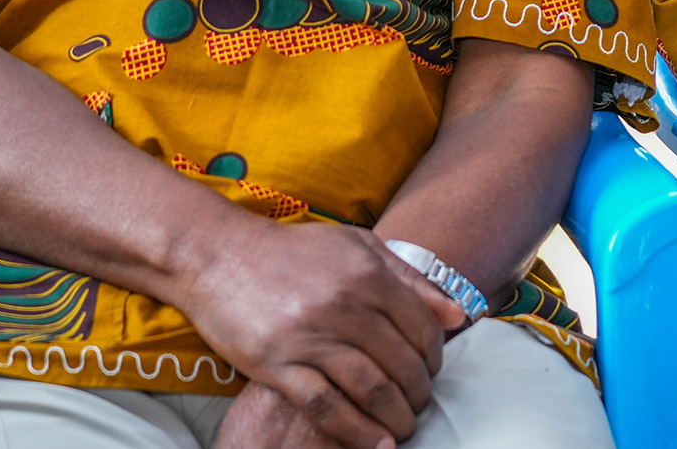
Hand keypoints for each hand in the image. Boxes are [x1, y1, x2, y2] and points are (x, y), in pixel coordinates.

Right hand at [174, 217, 465, 448]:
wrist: (218, 254)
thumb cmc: (292, 251)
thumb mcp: (357, 246)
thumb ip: (409, 279)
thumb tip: (458, 315)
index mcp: (369, 274)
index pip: (422, 329)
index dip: (434, 358)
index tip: (430, 373)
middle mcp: (346, 305)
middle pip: (401, 364)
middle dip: (418, 394)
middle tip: (417, 406)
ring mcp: (311, 336)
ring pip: (371, 389)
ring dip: (394, 418)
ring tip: (401, 429)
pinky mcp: (277, 363)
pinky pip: (326, 406)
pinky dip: (355, 431)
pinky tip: (373, 443)